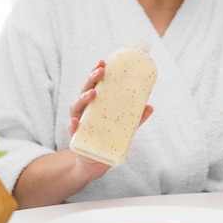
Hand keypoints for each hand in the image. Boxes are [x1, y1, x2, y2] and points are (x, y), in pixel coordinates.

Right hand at [67, 60, 153, 177]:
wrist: (93, 160)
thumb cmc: (106, 136)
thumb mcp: (123, 126)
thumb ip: (135, 118)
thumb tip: (150, 107)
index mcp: (95, 103)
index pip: (95, 84)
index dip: (97, 72)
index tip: (103, 62)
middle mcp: (84, 109)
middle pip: (85, 90)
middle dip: (92, 79)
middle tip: (100, 72)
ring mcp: (78, 121)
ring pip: (77, 106)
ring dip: (84, 98)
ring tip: (93, 93)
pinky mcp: (76, 137)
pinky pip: (72, 129)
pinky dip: (73, 125)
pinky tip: (75, 122)